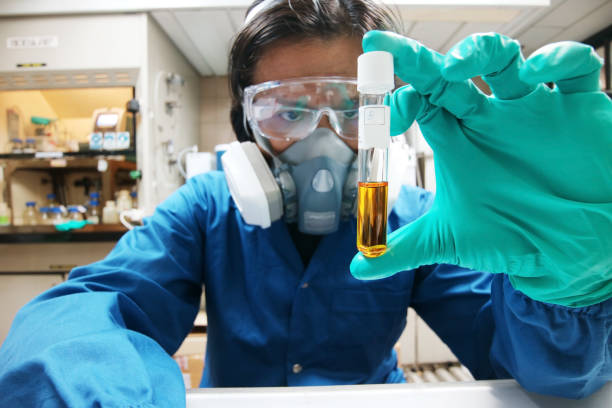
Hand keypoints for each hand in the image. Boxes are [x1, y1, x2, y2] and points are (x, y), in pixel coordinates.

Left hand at [350, 31, 611, 306]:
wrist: (572, 251)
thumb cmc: (513, 236)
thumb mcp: (452, 241)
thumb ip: (403, 250)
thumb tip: (356, 268)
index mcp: (459, 140)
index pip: (421, 102)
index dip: (398, 102)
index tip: (383, 119)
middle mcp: (490, 118)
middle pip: (448, 75)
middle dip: (415, 59)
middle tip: (380, 47)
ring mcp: (531, 110)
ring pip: (504, 61)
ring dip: (480, 53)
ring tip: (456, 66)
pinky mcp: (580, 110)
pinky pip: (574, 71)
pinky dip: (558, 61)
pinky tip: (534, 73)